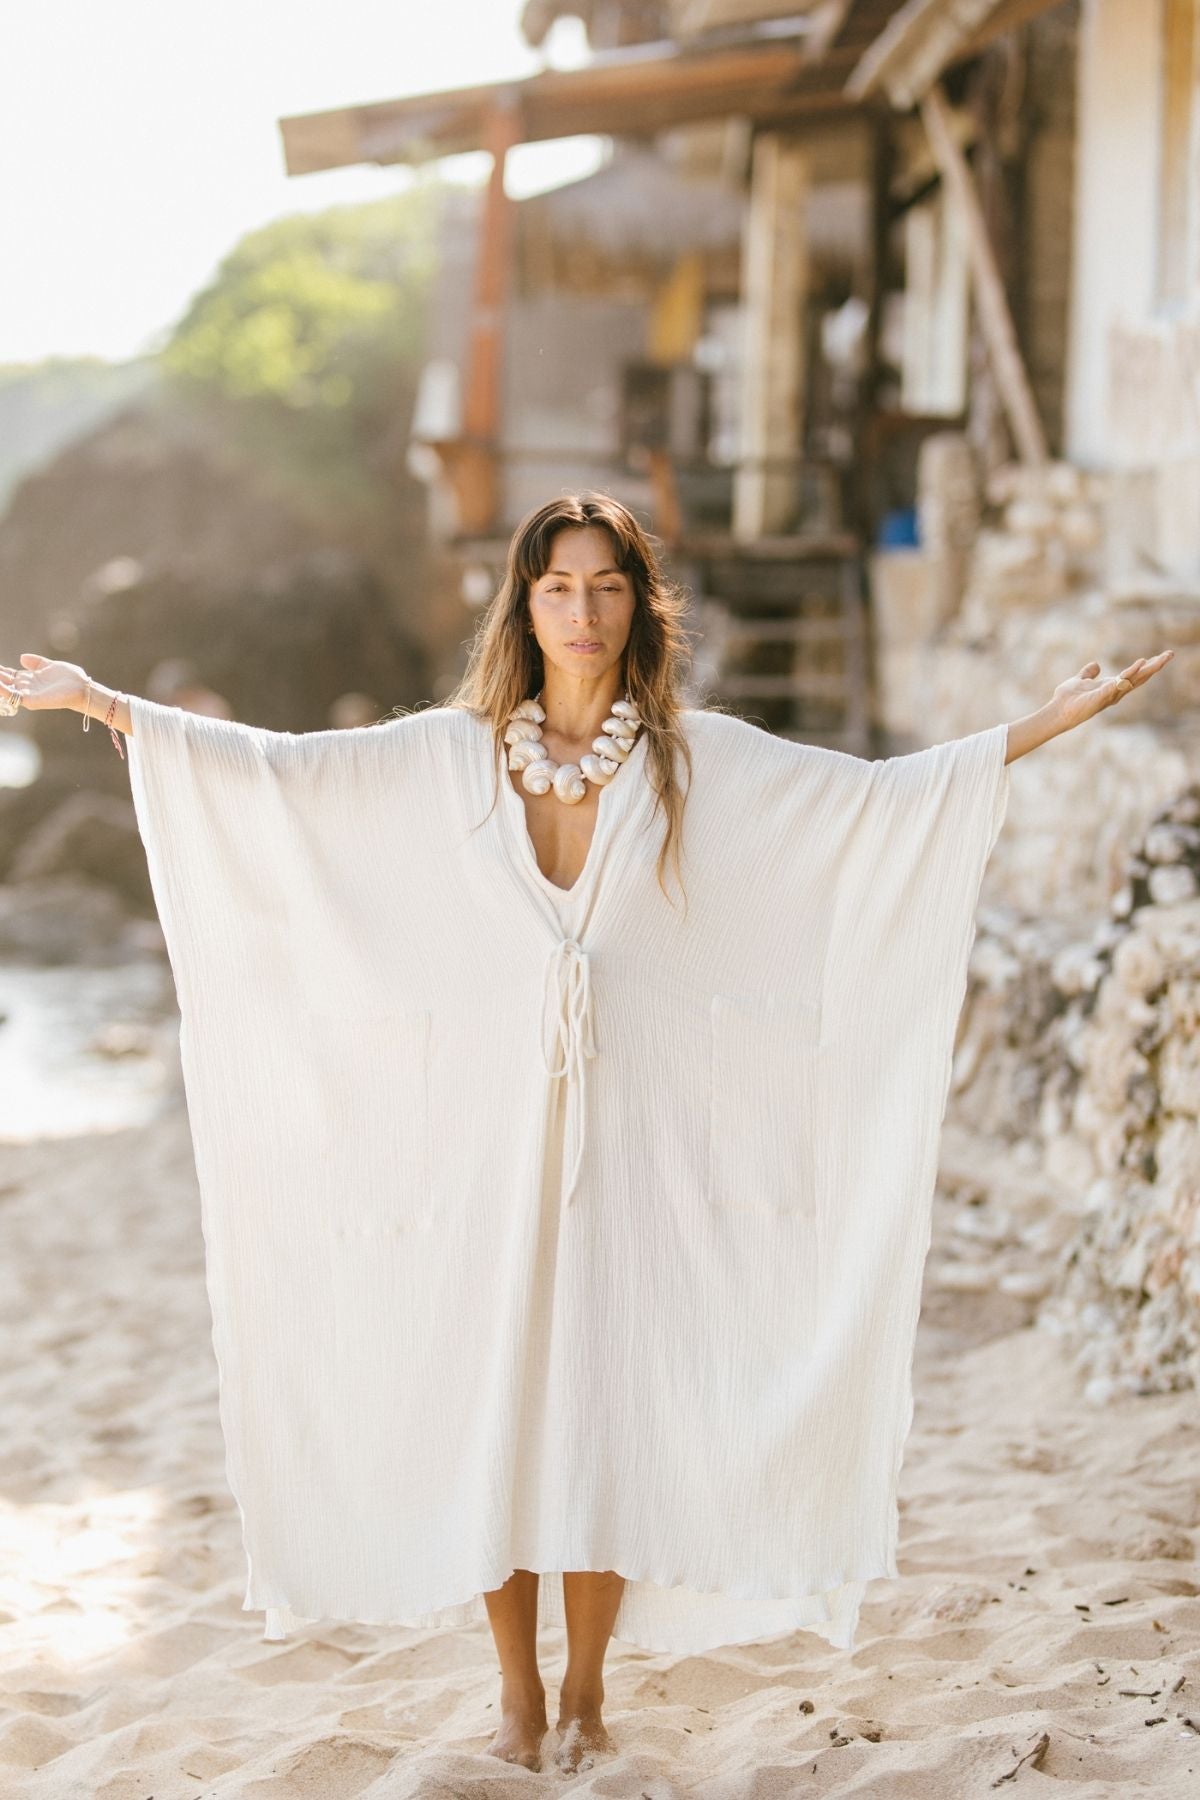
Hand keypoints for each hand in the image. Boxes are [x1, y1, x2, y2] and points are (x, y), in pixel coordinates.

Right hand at [0, 653, 88, 712]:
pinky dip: (3, 690)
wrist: (83, 688)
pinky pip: (13, 696)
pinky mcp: (32, 701)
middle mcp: (26, 688)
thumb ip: (36, 662)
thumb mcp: (50, 666)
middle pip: (4, 681)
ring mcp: (28, 695)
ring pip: (5, 689)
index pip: (8, 675)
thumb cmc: (70, 678)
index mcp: (30, 679)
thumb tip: (21, 658)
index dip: (0, 671)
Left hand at [1050, 651, 1173, 732]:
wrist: (1057, 711)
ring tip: (1162, 658)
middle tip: (1171, 654)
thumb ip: (1089, 673)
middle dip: (1156, 666)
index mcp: (1112, 686)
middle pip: (1140, 677)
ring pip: (1134, 680)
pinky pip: (1118, 684)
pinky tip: (1139, 664)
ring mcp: (1110, 695)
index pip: (1134, 675)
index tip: (1163, 656)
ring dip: (1148, 668)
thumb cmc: (1068, 699)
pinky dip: (1129, 674)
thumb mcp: (1080, 680)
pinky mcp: (1101, 696)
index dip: (1148, 666)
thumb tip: (1096, 665)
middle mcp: (1115, 692)